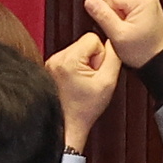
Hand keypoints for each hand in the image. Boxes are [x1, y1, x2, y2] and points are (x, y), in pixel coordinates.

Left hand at [46, 33, 123, 147]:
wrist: (67, 124)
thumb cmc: (85, 108)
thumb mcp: (108, 82)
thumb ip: (113, 57)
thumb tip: (113, 42)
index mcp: (68, 60)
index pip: (92, 38)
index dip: (101, 55)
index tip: (96, 72)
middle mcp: (56, 58)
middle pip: (84, 43)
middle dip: (92, 59)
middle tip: (90, 79)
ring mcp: (50, 63)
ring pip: (77, 50)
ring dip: (84, 64)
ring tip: (83, 82)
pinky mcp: (49, 67)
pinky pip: (69, 57)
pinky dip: (75, 67)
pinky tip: (76, 82)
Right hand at [82, 0, 162, 66]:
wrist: (158, 59)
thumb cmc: (143, 51)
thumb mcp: (118, 35)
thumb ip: (102, 15)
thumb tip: (89, 1)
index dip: (108, 12)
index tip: (119, 26)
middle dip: (114, 13)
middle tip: (124, 29)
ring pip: (118, 0)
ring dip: (119, 15)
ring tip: (130, 28)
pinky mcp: (146, 2)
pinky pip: (125, 3)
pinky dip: (125, 15)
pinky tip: (132, 26)